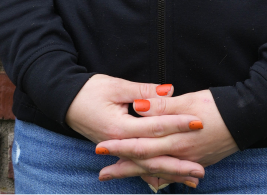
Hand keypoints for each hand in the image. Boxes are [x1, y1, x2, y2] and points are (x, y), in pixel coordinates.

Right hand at [65, 75, 205, 188]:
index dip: (177, 123)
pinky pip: (138, 167)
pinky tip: (168, 181)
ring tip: (192, 179)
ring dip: (170, 173)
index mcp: (120, 127)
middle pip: (154, 156)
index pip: (155, 127)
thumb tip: (169, 90)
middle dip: (178, 162)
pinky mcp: (117, 150)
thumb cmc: (89, 90)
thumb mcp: (116, 86)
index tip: (197, 123)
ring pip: (147, 166)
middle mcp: (119, 144)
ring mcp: (117, 150)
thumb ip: (144, 91)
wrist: (65, 102)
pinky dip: (154, 175)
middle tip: (201, 168)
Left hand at [96, 89, 237, 185]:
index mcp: (175, 138)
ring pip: (157, 170)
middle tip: (102, 173)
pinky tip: (151, 178)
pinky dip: (159, 176)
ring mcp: (189, 160)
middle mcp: (180, 154)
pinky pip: (173, 173)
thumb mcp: (189, 101)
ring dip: (137, 173)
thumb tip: (138, 107)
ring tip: (118, 176)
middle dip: (122, 167)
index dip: (119, 146)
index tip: (101, 147)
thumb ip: (162, 106)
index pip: (140, 144)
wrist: (247, 119)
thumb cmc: (217, 105)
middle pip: (145, 162)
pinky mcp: (197, 161)